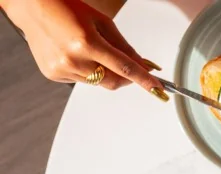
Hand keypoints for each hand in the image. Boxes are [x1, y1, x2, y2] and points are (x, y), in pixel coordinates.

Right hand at [3, 0, 162, 94]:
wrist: (33, 8)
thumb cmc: (67, 9)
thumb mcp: (102, 22)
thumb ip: (124, 47)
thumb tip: (144, 65)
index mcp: (87, 42)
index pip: (124, 68)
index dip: (144, 80)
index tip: (158, 89)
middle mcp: (73, 59)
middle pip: (114, 81)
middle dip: (126, 77)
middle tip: (129, 66)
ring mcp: (61, 69)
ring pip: (98, 83)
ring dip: (104, 72)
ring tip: (91, 50)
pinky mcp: (53, 75)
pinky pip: (81, 81)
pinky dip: (87, 72)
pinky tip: (76, 54)